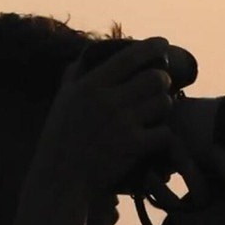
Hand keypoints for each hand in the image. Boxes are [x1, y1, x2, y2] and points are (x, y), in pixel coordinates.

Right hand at [28, 37, 175, 199]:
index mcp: (90, 86)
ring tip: (159, 110)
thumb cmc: (59, 141)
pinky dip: (164, 135)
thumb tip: (84, 56)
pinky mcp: (133, 147)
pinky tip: (157, 138)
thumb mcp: (61, 102)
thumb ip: (73, 76)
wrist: (60, 181)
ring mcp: (123, 124)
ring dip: (165, 106)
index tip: (164, 43)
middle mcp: (108, 100)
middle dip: (163, 81)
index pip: (128, 57)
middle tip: (161, 85)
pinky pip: (164, 133)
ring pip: (163, 103)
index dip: (151, 47)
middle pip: (154, 78)